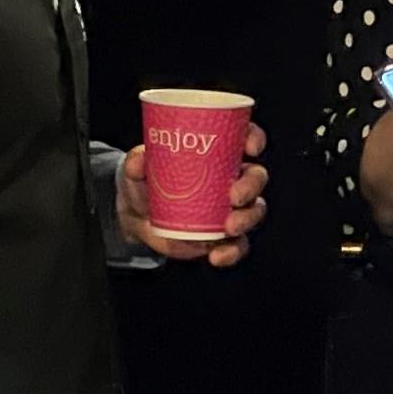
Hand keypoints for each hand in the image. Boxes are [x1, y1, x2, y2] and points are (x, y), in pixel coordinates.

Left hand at [117, 122, 266, 265]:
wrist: (137, 219)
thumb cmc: (145, 183)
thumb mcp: (136, 170)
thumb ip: (136, 162)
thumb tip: (139, 158)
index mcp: (217, 154)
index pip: (244, 138)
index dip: (254, 138)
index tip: (250, 147)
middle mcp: (230, 179)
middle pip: (256, 176)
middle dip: (251, 186)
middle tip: (233, 197)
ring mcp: (229, 209)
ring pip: (254, 210)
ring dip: (247, 219)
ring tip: (229, 228)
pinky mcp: (223, 237)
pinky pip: (238, 245)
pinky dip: (232, 252)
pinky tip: (216, 255)